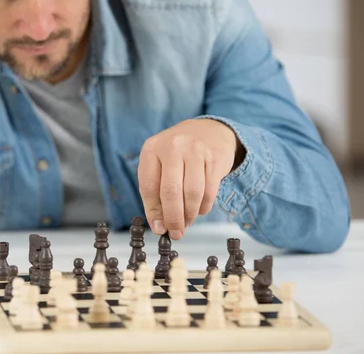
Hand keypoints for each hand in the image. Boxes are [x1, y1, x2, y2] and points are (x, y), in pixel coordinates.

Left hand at [137, 119, 244, 239]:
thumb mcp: (159, 164)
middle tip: (176, 232)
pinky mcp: (214, 158)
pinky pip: (209, 190)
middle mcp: (173, 147)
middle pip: (171, 191)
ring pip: (192, 193)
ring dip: (189, 214)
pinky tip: (199, 209)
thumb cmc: (178, 153)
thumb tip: (159, 226)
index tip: (159, 228)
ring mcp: (195, 150)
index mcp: (152, 149)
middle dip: (173, 218)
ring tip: (187, 221)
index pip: (149, 186)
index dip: (154, 212)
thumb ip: (155, 192)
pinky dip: (203, 206)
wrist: (209, 130)